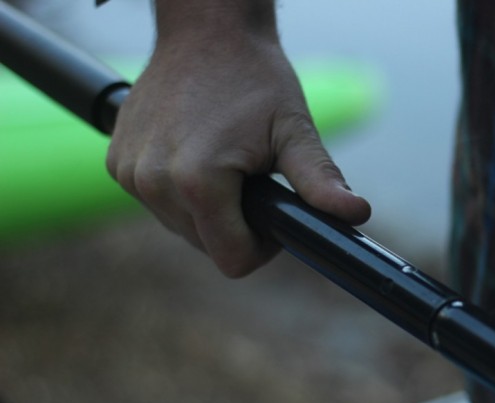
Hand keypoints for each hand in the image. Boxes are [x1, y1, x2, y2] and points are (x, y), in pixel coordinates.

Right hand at [106, 3, 369, 276]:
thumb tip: (357, 213)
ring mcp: (129, 174)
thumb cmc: (254, 77)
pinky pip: (159, 204)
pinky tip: (196, 154)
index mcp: (197, 182)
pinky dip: (181, 192)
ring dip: (209, 210)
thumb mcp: (294, 130)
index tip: (274, 211)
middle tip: (253, 179)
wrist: (206, 30)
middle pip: (208, 247)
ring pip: (183, 228)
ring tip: (226, 163)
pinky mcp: (116, 164)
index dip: (263, 246)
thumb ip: (320, 181)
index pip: (233, 260)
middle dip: (237, 225)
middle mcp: (153, 183)